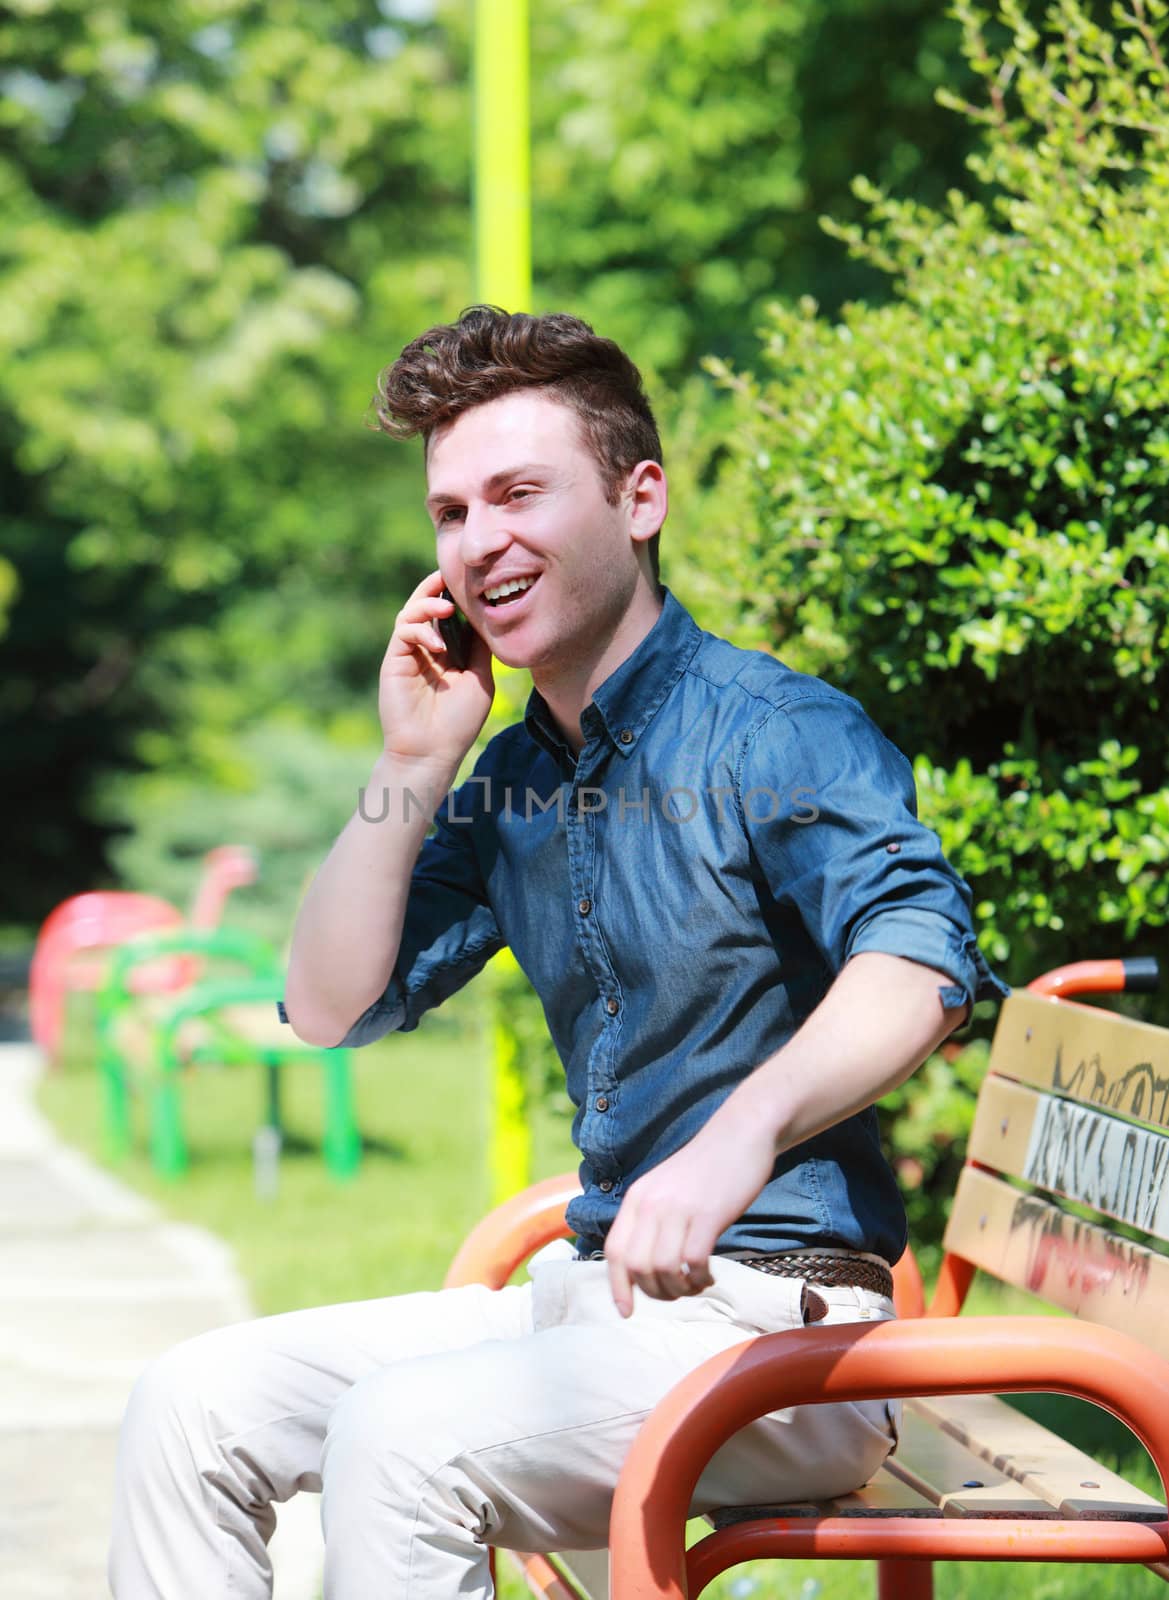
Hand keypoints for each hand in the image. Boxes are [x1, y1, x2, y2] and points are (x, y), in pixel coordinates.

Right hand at [378, 571, 493, 766]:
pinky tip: (438, 645)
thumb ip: (481, 648)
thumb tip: (489, 616)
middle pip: (427, 605)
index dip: (459, 595)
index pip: (450, 614)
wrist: (432, 751)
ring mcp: (409, 653)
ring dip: (428, 603)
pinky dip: (420, 629)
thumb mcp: (481, 679)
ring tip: (447, 607)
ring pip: (411, 612)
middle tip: (452, 574)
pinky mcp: (394, 661)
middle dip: (438, 586)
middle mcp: (427, 648)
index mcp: (448, 651)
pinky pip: (403, 631)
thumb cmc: (458, 722)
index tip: (476, 580)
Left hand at [604, 1113, 777, 1317]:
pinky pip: (694, 1261)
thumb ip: (651, 1219)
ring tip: (695, 1285)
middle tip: (676, 1293)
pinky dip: (700, 1278)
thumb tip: (642, 1266)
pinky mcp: (708, 1214)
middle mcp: (652, 1203)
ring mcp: (679, 1208)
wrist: (741, 1134)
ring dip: (678, 1289)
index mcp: (638, 1198)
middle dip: (654, 1292)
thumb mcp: (666, 1188)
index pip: (614, 1251)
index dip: (617, 1286)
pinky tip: (709, 1276)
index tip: (626, 1312)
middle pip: (637, 1266)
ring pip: (663, 1268)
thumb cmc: (706, 1168)